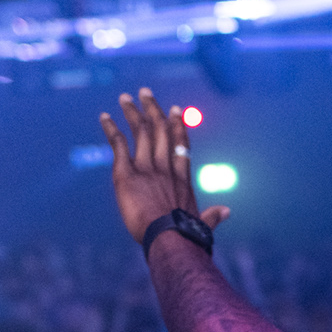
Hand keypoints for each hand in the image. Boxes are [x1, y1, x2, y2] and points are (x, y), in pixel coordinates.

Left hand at [98, 87, 230, 243]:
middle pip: (159, 131)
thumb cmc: (187, 236)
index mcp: (181, 179)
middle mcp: (164, 167)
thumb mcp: (201, 224)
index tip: (175, 110)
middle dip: (153, 110)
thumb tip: (226, 212)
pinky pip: (118, 145)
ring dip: (132, 113)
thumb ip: (212, 216)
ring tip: (125, 98)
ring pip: (140, 132)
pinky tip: (104, 117)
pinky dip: (111, 130)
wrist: (170, 238)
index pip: (180, 145)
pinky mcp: (126, 174)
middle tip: (145, 93)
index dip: (177, 126)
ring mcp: (146, 168)